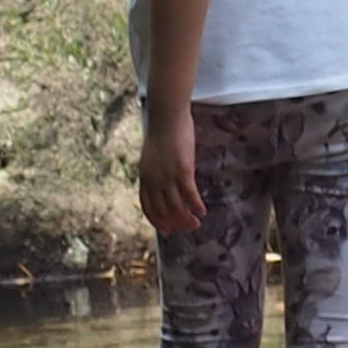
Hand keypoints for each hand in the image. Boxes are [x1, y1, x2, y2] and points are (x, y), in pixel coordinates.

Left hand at [138, 99, 200, 234]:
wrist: (167, 117)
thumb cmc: (162, 133)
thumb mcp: (152, 158)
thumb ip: (155, 173)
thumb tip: (163, 184)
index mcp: (144, 178)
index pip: (148, 207)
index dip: (157, 221)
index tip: (167, 230)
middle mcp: (154, 181)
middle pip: (163, 211)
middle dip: (175, 223)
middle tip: (187, 229)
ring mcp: (168, 176)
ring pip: (176, 206)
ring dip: (187, 219)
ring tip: (196, 224)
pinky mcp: (182, 170)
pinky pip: (189, 194)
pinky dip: (196, 205)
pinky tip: (203, 211)